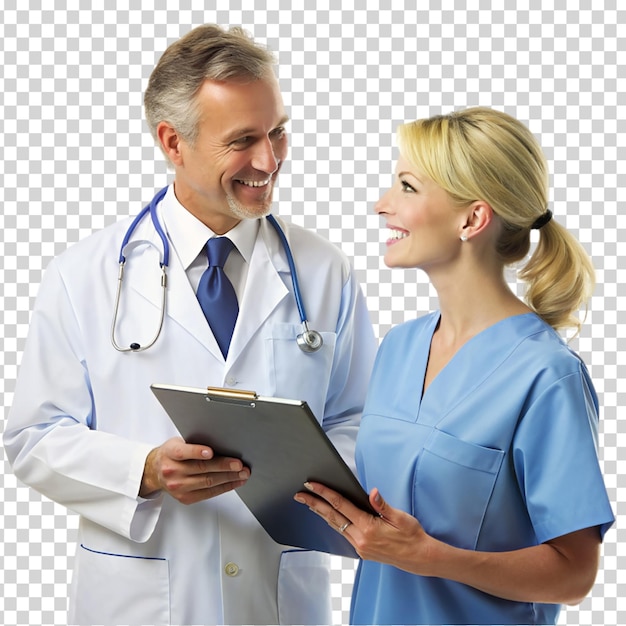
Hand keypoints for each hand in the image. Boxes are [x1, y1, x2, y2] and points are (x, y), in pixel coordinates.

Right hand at [140, 437, 249, 503]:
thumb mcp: (177, 442)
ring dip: (228, 478)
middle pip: (201, 469)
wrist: (155, 472)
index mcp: (170, 453)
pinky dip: (224, 487)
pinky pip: (208, 493)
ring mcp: (178, 487)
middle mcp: (172, 471)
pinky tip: (234, 482)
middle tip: (239, 464)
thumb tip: (221, 442)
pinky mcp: (185, 498)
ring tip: (242, 473)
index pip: (183, 452)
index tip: (211, 452)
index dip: (197, 452)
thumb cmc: (171, 454)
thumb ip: (193, 443)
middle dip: (224, 466)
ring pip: (208, 482)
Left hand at [294, 482, 435, 574]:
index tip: (312, 484)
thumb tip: (372, 493)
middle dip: (314, 504)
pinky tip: (328, 516)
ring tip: (308, 503)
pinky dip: (333, 523)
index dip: (325, 493)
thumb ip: (383, 505)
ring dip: (321, 513)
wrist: (419, 558)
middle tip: (299, 494)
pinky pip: (343, 534)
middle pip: (332, 517)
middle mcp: (360, 539)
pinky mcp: (362, 551)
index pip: (341, 505)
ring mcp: (360, 547)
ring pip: (335, 526)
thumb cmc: (412, 535)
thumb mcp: (400, 517)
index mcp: (368, 528)